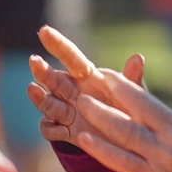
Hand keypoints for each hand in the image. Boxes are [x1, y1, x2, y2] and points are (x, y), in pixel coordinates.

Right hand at [26, 26, 144, 144]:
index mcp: (88, 78)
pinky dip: (52, 129)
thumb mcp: (133, 95)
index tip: (44, 31)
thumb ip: (132, 78)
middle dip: (43, 71)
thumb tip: (138, 57)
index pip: (72, 58)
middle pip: (55, 80)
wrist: (125, 140)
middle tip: (34, 61)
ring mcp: (68, 112)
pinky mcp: (66, 132)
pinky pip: (52, 129)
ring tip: (33, 89)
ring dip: (40, 97)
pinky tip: (56, 129)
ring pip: (49, 103)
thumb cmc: (128, 109)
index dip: (58, 44)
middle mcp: (73, 92)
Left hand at [27, 27, 171, 171]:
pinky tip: (84, 140)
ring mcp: (160, 160)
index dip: (123, 86)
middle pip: (131, 111)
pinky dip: (101, 150)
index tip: (105, 74)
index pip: (145, 99)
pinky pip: (122, 162)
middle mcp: (169, 139)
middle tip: (84, 84)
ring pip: (124, 133)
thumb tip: (163, 115)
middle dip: (106, 96)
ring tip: (80, 103)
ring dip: (99, 117)